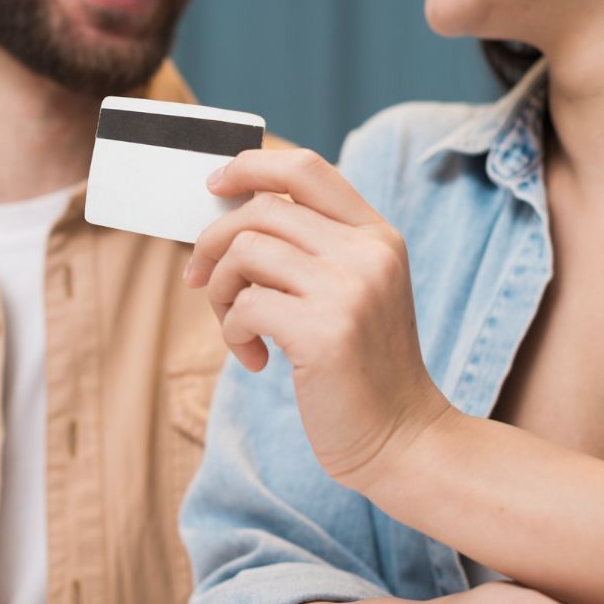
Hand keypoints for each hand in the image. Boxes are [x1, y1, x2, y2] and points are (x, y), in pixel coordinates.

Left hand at [184, 148, 448, 490]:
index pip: (305, 170)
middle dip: (214, 242)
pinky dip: (233, 332)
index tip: (214, 184)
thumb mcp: (353, 292)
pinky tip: (256, 359)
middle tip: (200, 280)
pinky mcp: (325, 333)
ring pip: (245, 252)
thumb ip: (311, 250)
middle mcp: (368, 253)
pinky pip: (245, 306)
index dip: (250, 166)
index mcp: (377, 235)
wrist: (402, 438)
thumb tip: (229, 218)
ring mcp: (350, 291)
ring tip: (236, 327)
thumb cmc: (363, 368)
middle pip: (262, 209)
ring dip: (221, 291)